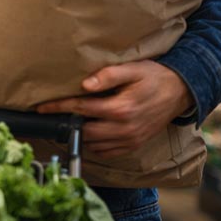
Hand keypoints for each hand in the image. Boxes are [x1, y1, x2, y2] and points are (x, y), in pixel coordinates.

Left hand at [37, 60, 193, 157]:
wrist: (180, 92)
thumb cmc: (154, 77)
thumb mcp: (132, 69)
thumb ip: (108, 75)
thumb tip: (84, 85)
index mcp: (121, 108)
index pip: (81, 109)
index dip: (58, 108)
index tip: (41, 108)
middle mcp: (124, 128)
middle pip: (84, 130)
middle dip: (67, 123)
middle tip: (54, 114)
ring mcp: (130, 140)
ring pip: (94, 144)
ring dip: (80, 134)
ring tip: (70, 122)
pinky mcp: (134, 145)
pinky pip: (107, 151)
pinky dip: (94, 145)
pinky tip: (89, 131)